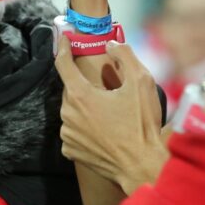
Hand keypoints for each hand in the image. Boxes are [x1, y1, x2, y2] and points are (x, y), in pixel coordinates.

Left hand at [54, 37, 166, 193]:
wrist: (141, 166)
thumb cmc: (141, 125)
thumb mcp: (141, 82)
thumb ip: (125, 56)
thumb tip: (111, 45)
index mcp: (80, 95)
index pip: (63, 64)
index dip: (63, 48)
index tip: (64, 39)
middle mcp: (68, 114)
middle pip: (72, 90)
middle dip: (86, 86)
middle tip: (108, 90)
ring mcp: (67, 135)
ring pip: (72, 111)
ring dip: (86, 108)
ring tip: (110, 115)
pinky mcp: (70, 151)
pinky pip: (74, 131)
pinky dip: (84, 127)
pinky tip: (103, 132)